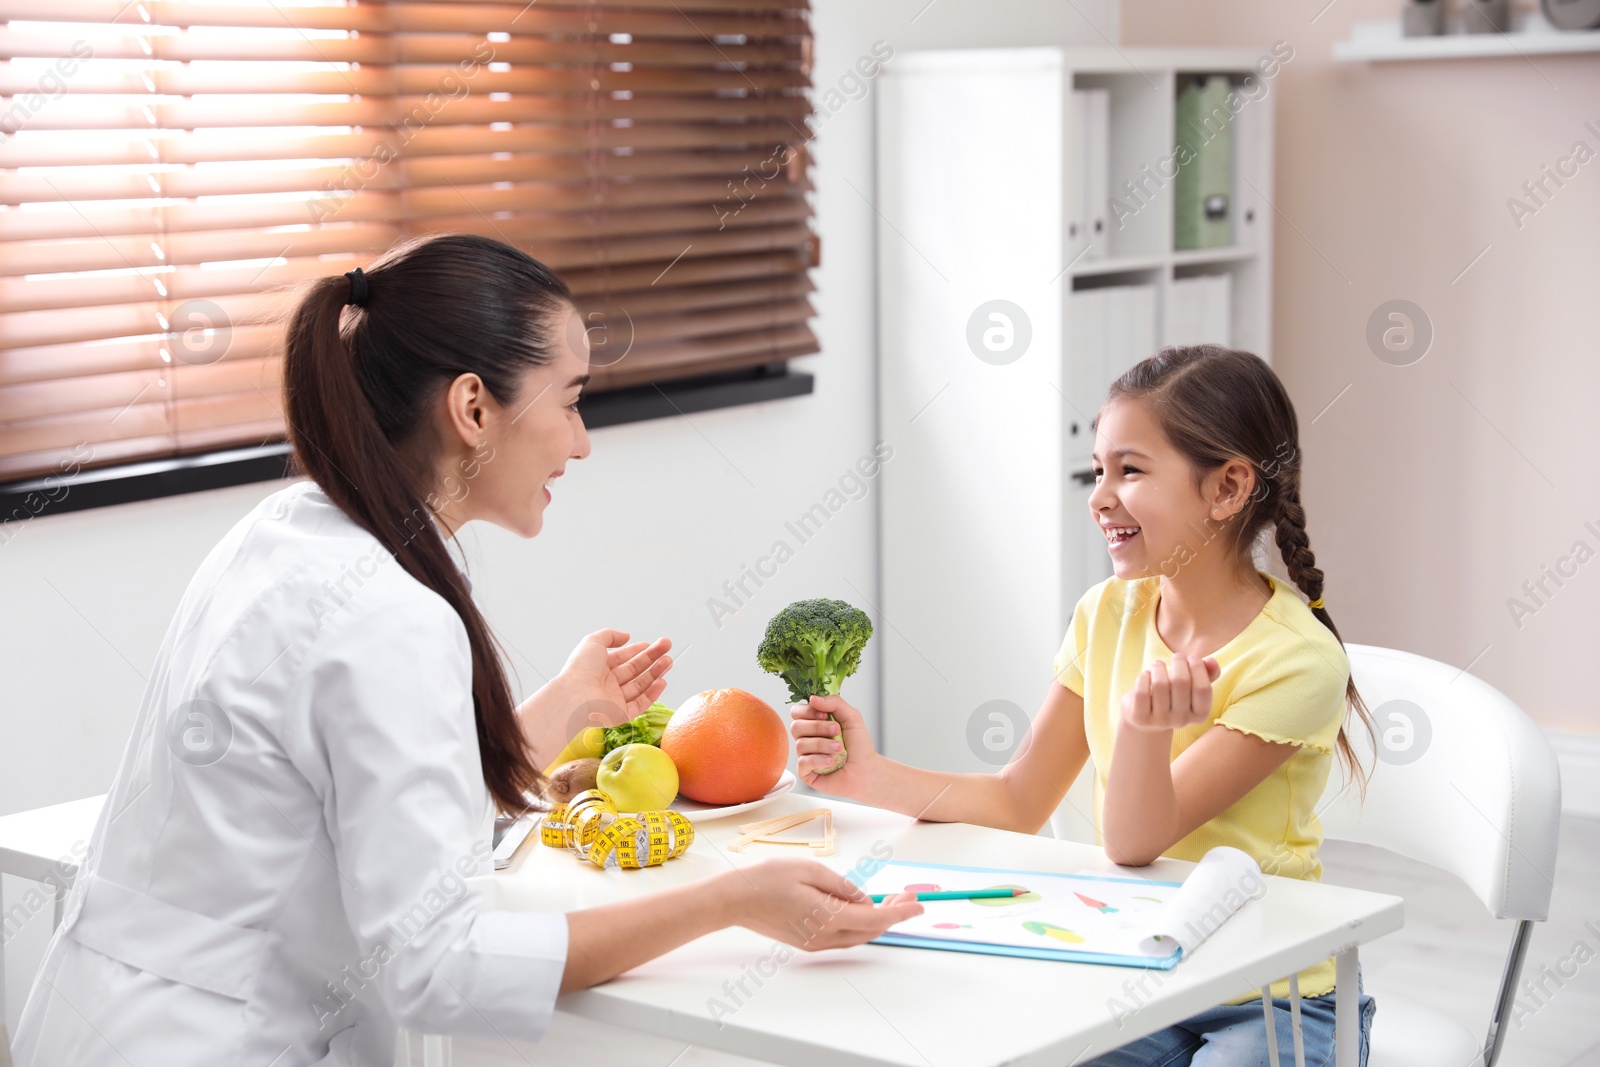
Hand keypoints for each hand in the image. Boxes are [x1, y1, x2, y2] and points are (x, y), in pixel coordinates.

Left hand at [523, 629, 672, 761]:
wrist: (575, 697)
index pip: (623, 658)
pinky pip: (640, 704)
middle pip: (635, 670)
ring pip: (640, 686)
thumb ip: (611, 635)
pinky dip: (652, 694)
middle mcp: (607, 684)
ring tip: (669, 661)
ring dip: (656, 673)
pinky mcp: (621, 715)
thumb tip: (627, 636)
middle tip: (667, 647)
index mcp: (599, 668)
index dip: (638, 650)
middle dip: (652, 658)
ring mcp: (615, 700)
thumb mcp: (593, 642)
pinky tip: (662, 681)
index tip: (652, 644)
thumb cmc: (580, 669)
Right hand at [723, 859, 922, 949]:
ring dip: (876, 920)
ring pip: (858, 936)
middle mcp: (824, 937)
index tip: (919, 905)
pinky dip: (859, 923)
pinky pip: (842, 936)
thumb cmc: (766, 879)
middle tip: (906, 896)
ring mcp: (815, 943)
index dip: (900, 912)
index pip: (875, 918)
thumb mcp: (810, 869)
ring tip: (889, 899)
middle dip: (892, 914)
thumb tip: (863, 898)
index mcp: (827, 919)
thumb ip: (842, 886)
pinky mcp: (807, 942)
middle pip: (870, 931)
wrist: (734, 899)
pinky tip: (861, 907)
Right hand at [790, 693, 878, 794]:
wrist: (867, 770)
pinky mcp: (806, 773)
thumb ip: (834, 702)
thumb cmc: (859, 745)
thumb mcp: (852, 716)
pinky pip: (802, 763)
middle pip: (796, 727)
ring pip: (800, 745)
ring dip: (823, 745)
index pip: (797, 712)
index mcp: (814, 724)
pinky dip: (818, 760)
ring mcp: (805, 756)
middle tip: (837, 731)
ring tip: (839, 749)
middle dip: (818, 728)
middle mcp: (807, 739)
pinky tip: (831, 761)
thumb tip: (812, 698)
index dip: (808, 712)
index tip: (825, 715)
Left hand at [1119, 654, 1219, 732]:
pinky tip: (1146, 675)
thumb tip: (1212, 661)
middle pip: (1181, 682)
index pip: (1203, 688)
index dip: (1198, 668)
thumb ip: (1207, 673)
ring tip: (1157, 664)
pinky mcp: (1141, 719)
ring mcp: (1160, 721)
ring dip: (1158, 667)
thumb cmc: (1174, 695)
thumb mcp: (1192, 686)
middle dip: (1179, 662)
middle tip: (1176, 656)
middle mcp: (1182, 721)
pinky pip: (1142, 692)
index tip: (1193, 656)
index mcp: (1200, 714)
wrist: (1147, 717)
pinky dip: (1144, 678)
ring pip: (1160, 684)